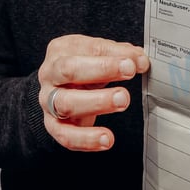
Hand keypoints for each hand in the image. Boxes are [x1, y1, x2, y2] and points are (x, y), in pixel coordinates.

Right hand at [37, 34, 149, 151]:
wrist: (61, 90)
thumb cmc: (84, 68)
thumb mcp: (100, 56)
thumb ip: (121, 54)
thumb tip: (140, 61)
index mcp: (60, 50)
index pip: (86, 49)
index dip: (112, 56)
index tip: (134, 63)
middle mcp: (50, 74)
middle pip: (69, 70)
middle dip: (101, 70)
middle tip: (129, 72)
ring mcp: (48, 101)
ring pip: (66, 103)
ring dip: (97, 103)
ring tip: (122, 102)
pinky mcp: (53, 126)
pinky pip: (66, 135)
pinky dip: (87, 140)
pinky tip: (107, 139)